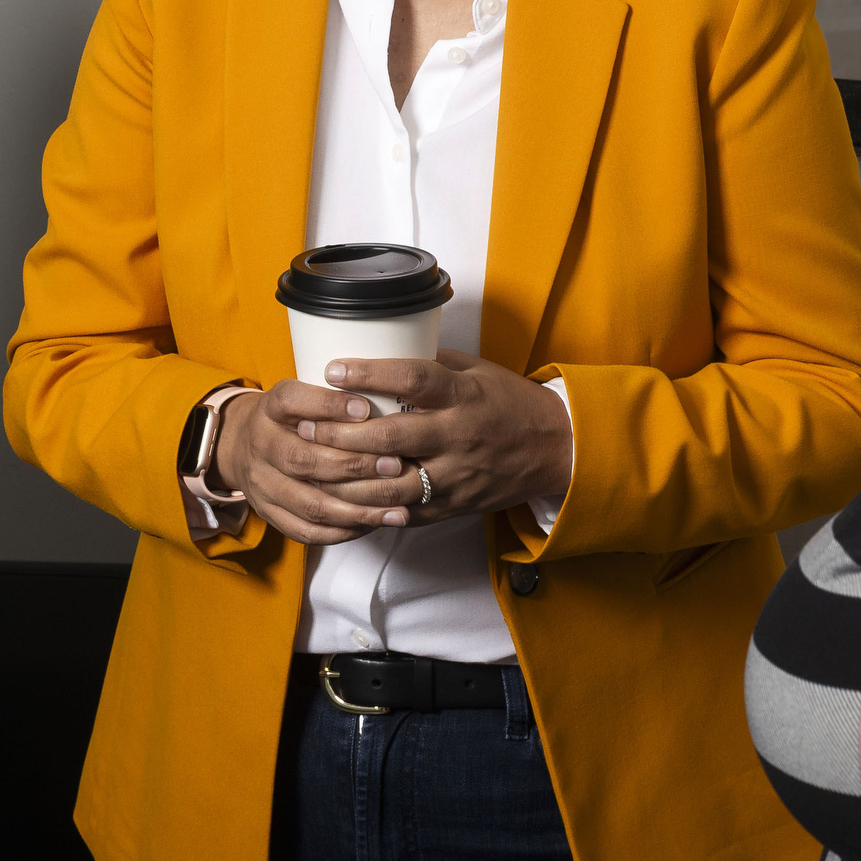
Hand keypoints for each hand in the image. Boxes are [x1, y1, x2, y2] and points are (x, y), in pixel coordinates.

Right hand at [216, 379, 417, 544]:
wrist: (241, 446)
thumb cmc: (289, 419)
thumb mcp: (303, 397)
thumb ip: (332, 399)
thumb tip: (379, 407)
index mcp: (270, 408)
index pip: (292, 401)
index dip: (328, 405)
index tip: (366, 409)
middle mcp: (261, 446)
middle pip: (305, 460)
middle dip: (355, 465)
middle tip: (395, 466)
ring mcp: (262, 485)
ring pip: (311, 504)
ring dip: (357, 510)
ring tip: (396, 510)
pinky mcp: (268, 514)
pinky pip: (307, 531)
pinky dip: (343, 531)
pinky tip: (373, 524)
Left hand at [287, 352, 574, 524]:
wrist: (557, 450)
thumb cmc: (511, 404)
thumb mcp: (479, 371)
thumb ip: (433, 364)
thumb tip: (382, 348)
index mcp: (464, 396)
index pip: (413, 379)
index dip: (370, 373)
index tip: (333, 369)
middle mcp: (459, 437)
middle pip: (390, 438)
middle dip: (340, 433)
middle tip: (304, 425)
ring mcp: (455, 476)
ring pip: (390, 485)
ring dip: (345, 478)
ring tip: (311, 465)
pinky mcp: (452, 506)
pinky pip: (404, 513)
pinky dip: (370, 508)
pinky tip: (340, 499)